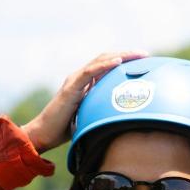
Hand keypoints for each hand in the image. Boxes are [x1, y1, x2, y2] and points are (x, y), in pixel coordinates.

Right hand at [22, 51, 147, 151]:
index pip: (107, 65)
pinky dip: (105, 66)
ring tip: (137, 55)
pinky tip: (118, 62)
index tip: (142, 62)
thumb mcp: (90, 116)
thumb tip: (122, 117)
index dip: (124, 61)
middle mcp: (80, 78)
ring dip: (121, 56)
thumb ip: (101, 110)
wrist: (44, 134)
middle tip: (145, 55)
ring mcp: (75, 80)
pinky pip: (90, 72)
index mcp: (85, 83)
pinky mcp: (71, 88)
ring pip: (100, 61)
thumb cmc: (65, 129)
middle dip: (127, 55)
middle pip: (106, 59)